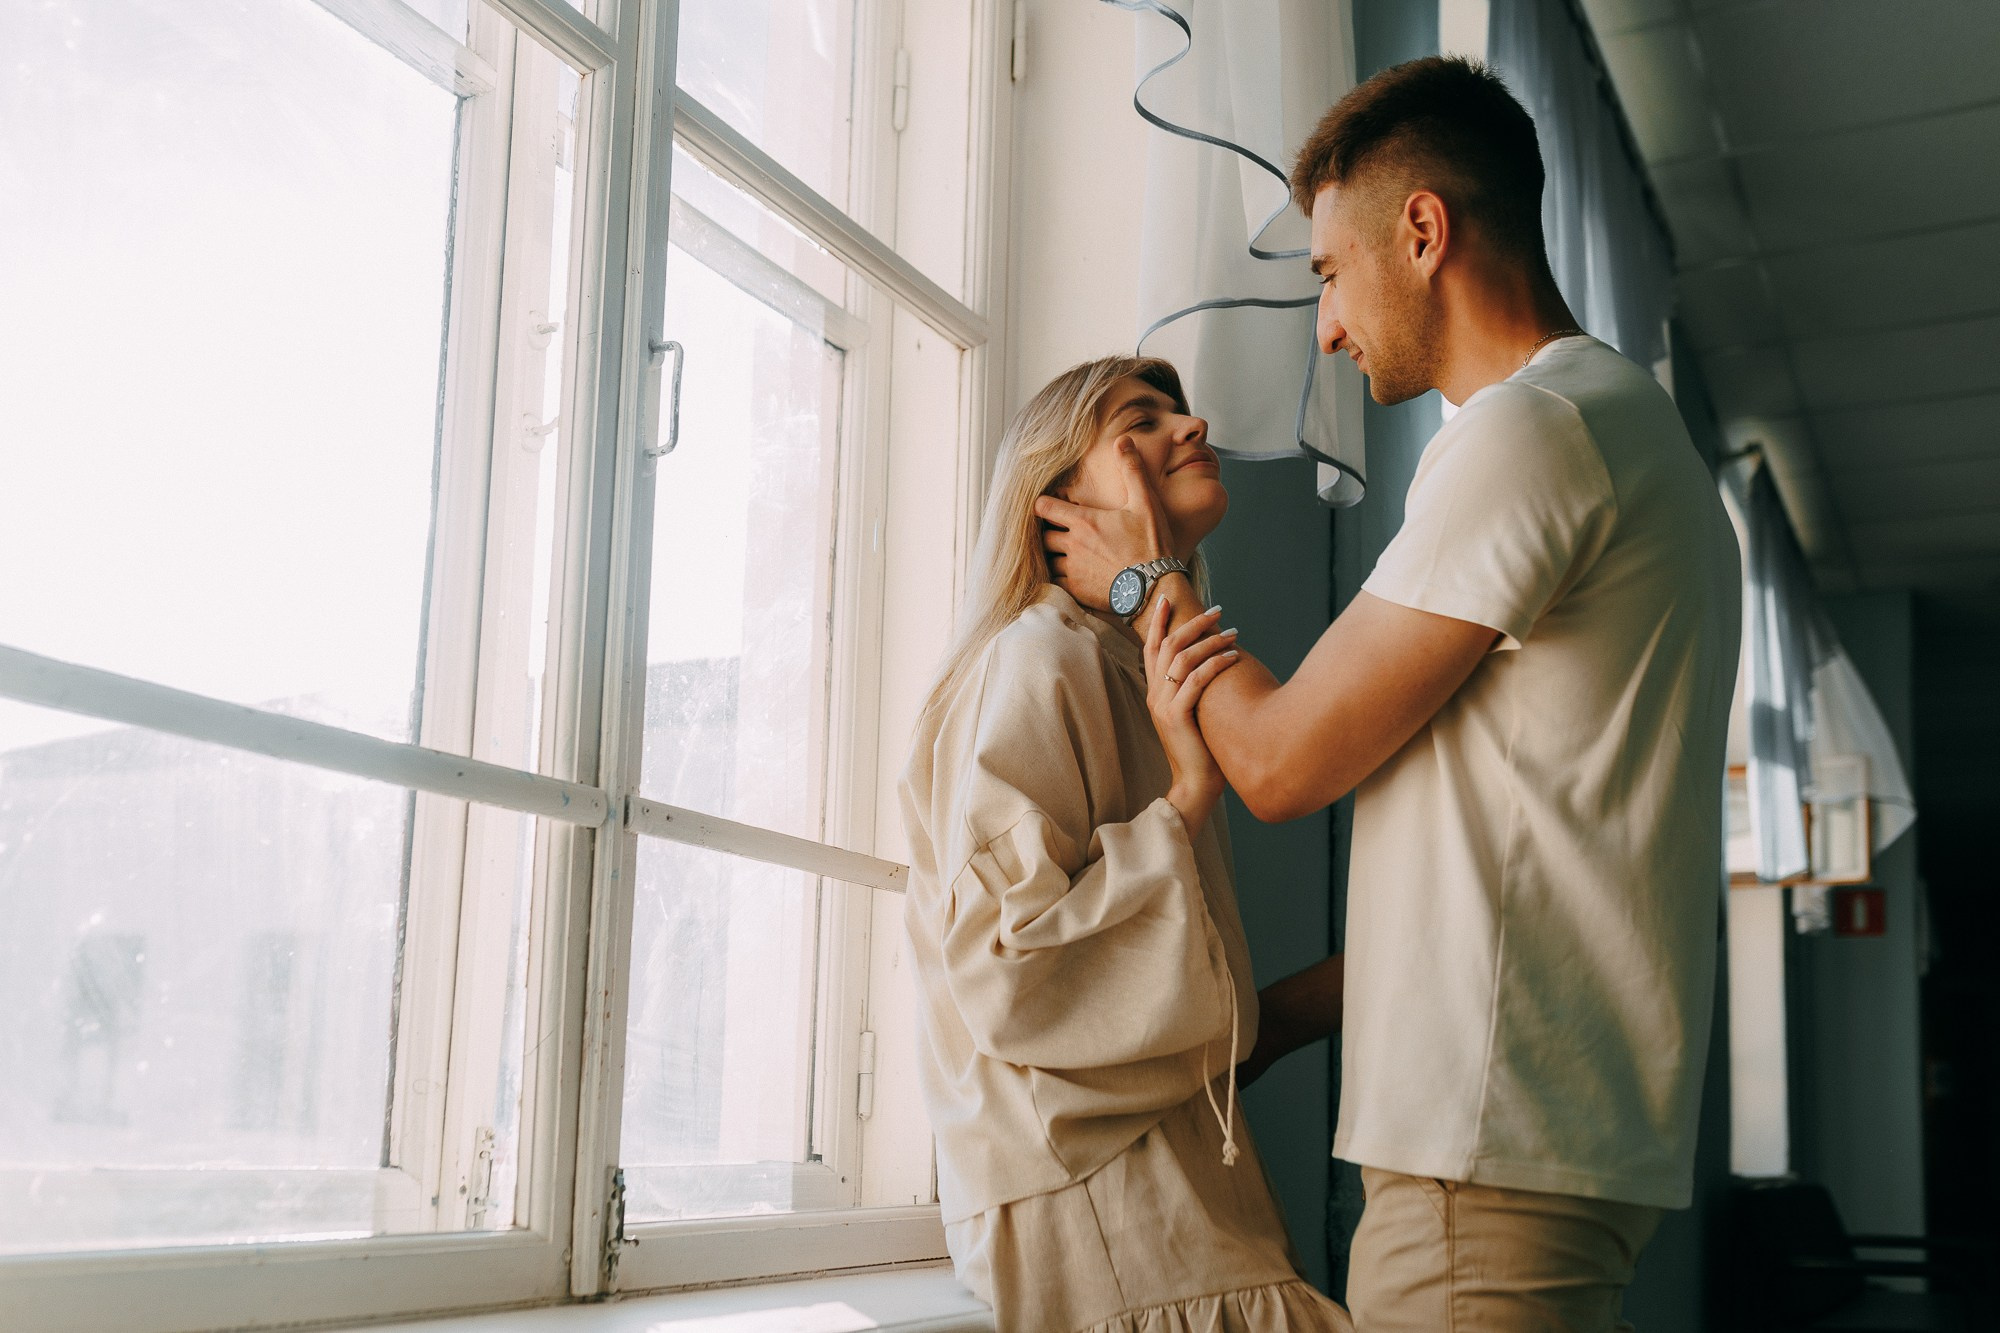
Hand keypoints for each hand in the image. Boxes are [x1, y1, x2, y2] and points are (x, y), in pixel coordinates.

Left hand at [1034, 440, 1175, 610]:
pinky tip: (1071, 573)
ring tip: (1064, 552)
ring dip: (1053, 555)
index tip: (1047, 505)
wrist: (1156, 587)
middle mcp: (1072, 544)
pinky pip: (1056, 582)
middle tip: (1058, 530)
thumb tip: (1123, 440)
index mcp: (1084, 521)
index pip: (1045, 508)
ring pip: (1048, 559)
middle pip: (1043, 535)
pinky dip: (1059, 576)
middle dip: (1047, 531)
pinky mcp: (1077, 590)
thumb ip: (1132, 470)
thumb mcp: (1145, 503)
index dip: (1043, 505)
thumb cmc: (1152, 544)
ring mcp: (1073, 569)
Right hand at [1144, 598, 1239, 833]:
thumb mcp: (1194, 713)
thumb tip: (1216, 661)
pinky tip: (1234, 656)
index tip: (1167, 598)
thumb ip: (1195, 689)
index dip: (1158, 622)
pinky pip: (1195, 680)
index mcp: (1155, 693)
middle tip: (1217, 610)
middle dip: (1191, 623)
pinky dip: (1215, 664)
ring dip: (1208, 641)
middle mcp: (1155, 696)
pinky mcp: (1176, 717)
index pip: (1151, 648)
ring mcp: (1163, 706)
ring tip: (1233, 632)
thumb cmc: (1204, 749)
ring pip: (1181, 659)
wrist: (1196, 785)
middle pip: (1166, 646)